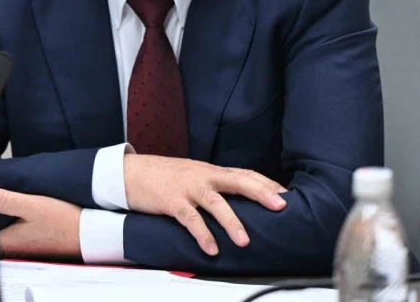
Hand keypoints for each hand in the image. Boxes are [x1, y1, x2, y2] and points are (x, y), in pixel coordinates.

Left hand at [0, 188, 81, 258]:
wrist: (92, 235)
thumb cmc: (64, 222)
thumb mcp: (33, 205)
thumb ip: (6, 200)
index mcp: (9, 240)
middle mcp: (17, 248)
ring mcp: (29, 248)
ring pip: (11, 232)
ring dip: (10, 219)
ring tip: (14, 201)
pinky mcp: (41, 244)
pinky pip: (24, 233)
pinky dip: (23, 223)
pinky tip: (30, 212)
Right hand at [123, 154, 287, 255]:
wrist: (133, 172)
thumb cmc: (166, 176)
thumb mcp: (194, 175)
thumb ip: (215, 185)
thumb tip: (241, 201)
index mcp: (211, 170)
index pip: (245, 173)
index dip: (266, 183)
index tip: (286, 195)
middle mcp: (203, 176)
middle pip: (238, 181)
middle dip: (261, 193)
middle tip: (280, 207)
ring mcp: (188, 187)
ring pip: (215, 202)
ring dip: (232, 221)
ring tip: (244, 241)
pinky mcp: (172, 201)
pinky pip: (189, 219)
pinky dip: (202, 234)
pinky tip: (211, 248)